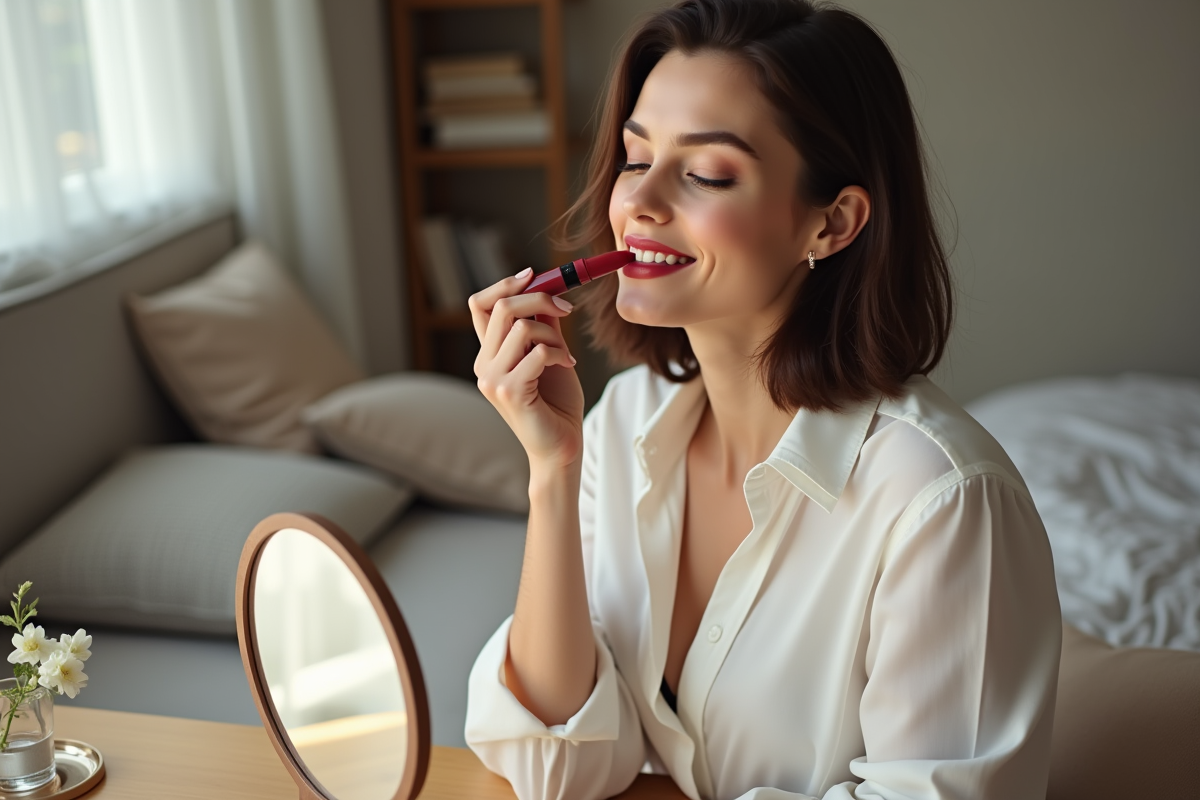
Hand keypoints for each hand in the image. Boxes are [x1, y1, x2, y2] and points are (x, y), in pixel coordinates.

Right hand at [469, 269, 584, 468]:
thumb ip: (542, 326)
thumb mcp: (551, 354)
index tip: (534, 275)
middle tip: (566, 308)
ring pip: (520, 326)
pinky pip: (537, 352)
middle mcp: (484, 364)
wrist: (562, 447)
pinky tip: (568, 364)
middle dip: (539, 297)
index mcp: (489, 354)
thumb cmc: (557, 404)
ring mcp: (492, 379)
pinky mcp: (509, 392)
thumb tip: (545, 290)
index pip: (479, 305)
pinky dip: (558, 352)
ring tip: (566, 352)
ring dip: (553, 333)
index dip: (505, 284)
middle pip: (500, 306)